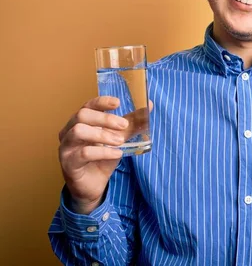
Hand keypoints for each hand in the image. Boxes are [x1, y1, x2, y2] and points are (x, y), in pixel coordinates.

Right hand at [57, 96, 150, 213]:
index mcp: (82, 122)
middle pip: (82, 115)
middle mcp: (69, 131)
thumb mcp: (119, 138)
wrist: (93, 185)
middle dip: (105, 118)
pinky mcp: (69, 163)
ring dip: (102, 134)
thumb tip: (149, 105)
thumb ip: (131, 123)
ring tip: (119, 141)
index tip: (118, 102)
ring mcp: (66, 147)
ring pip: (78, 131)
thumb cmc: (102, 158)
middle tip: (124, 125)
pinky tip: (116, 153)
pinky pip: (83, 153)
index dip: (102, 101)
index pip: (88, 105)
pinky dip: (103, 152)